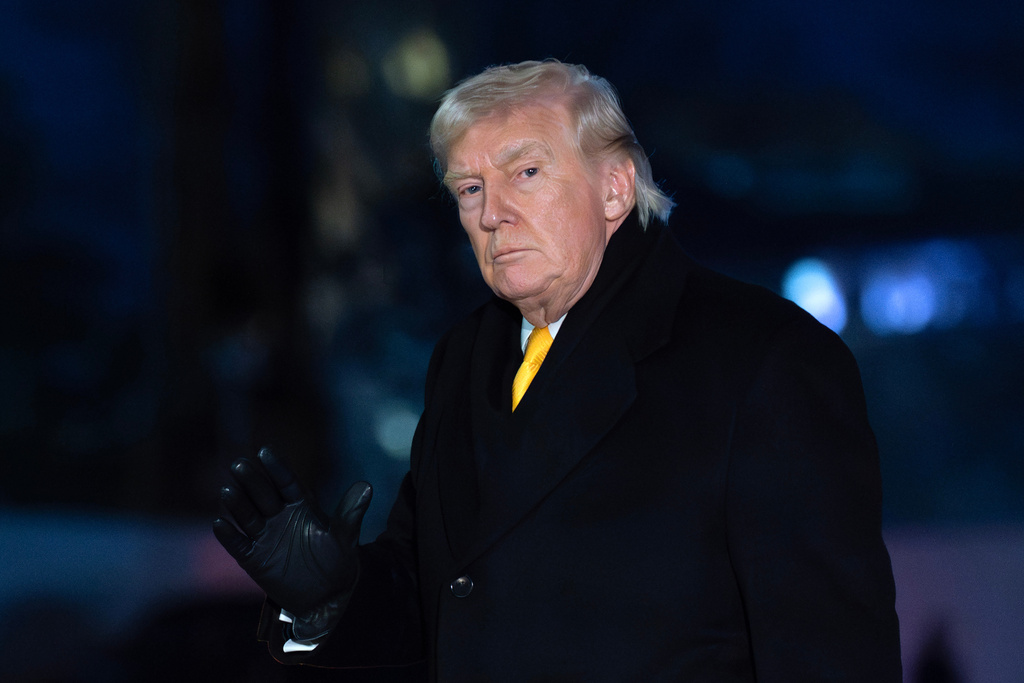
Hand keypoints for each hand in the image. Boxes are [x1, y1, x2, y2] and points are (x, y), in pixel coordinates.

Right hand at [213, 447, 371, 640]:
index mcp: (301, 506)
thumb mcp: (344, 537)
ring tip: (227, 490)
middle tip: (239, 464)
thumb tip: (366, 486)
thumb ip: (350, 512)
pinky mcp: (254, 558)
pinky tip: (219, 523)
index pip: (287, 483)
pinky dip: (229, 535)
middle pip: (263, 495)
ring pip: (248, 516)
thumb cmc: (336, 561)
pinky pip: (239, 544)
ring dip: (237, 504)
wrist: (326, 596)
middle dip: (252, 481)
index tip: (264, 451)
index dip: (276, 468)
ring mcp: (265, 536)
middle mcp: (280, 517)